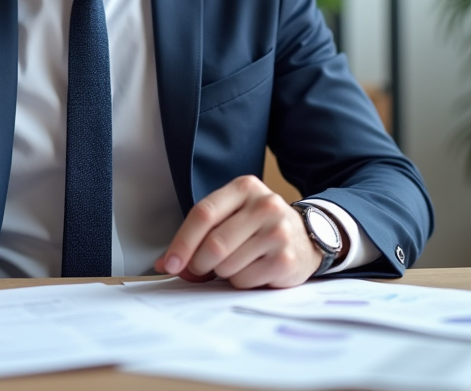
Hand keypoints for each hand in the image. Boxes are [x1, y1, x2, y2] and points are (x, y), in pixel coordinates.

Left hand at [154, 175, 326, 288]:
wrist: (305, 239)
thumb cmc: (257, 228)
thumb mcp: (230, 218)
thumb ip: (197, 236)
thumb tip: (165, 264)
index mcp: (245, 187)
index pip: (203, 213)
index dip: (182, 242)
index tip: (169, 263)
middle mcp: (265, 205)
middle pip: (214, 244)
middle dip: (198, 264)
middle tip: (199, 270)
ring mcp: (278, 232)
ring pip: (227, 266)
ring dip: (222, 273)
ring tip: (236, 263)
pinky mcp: (286, 259)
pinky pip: (244, 280)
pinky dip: (240, 282)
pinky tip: (253, 270)